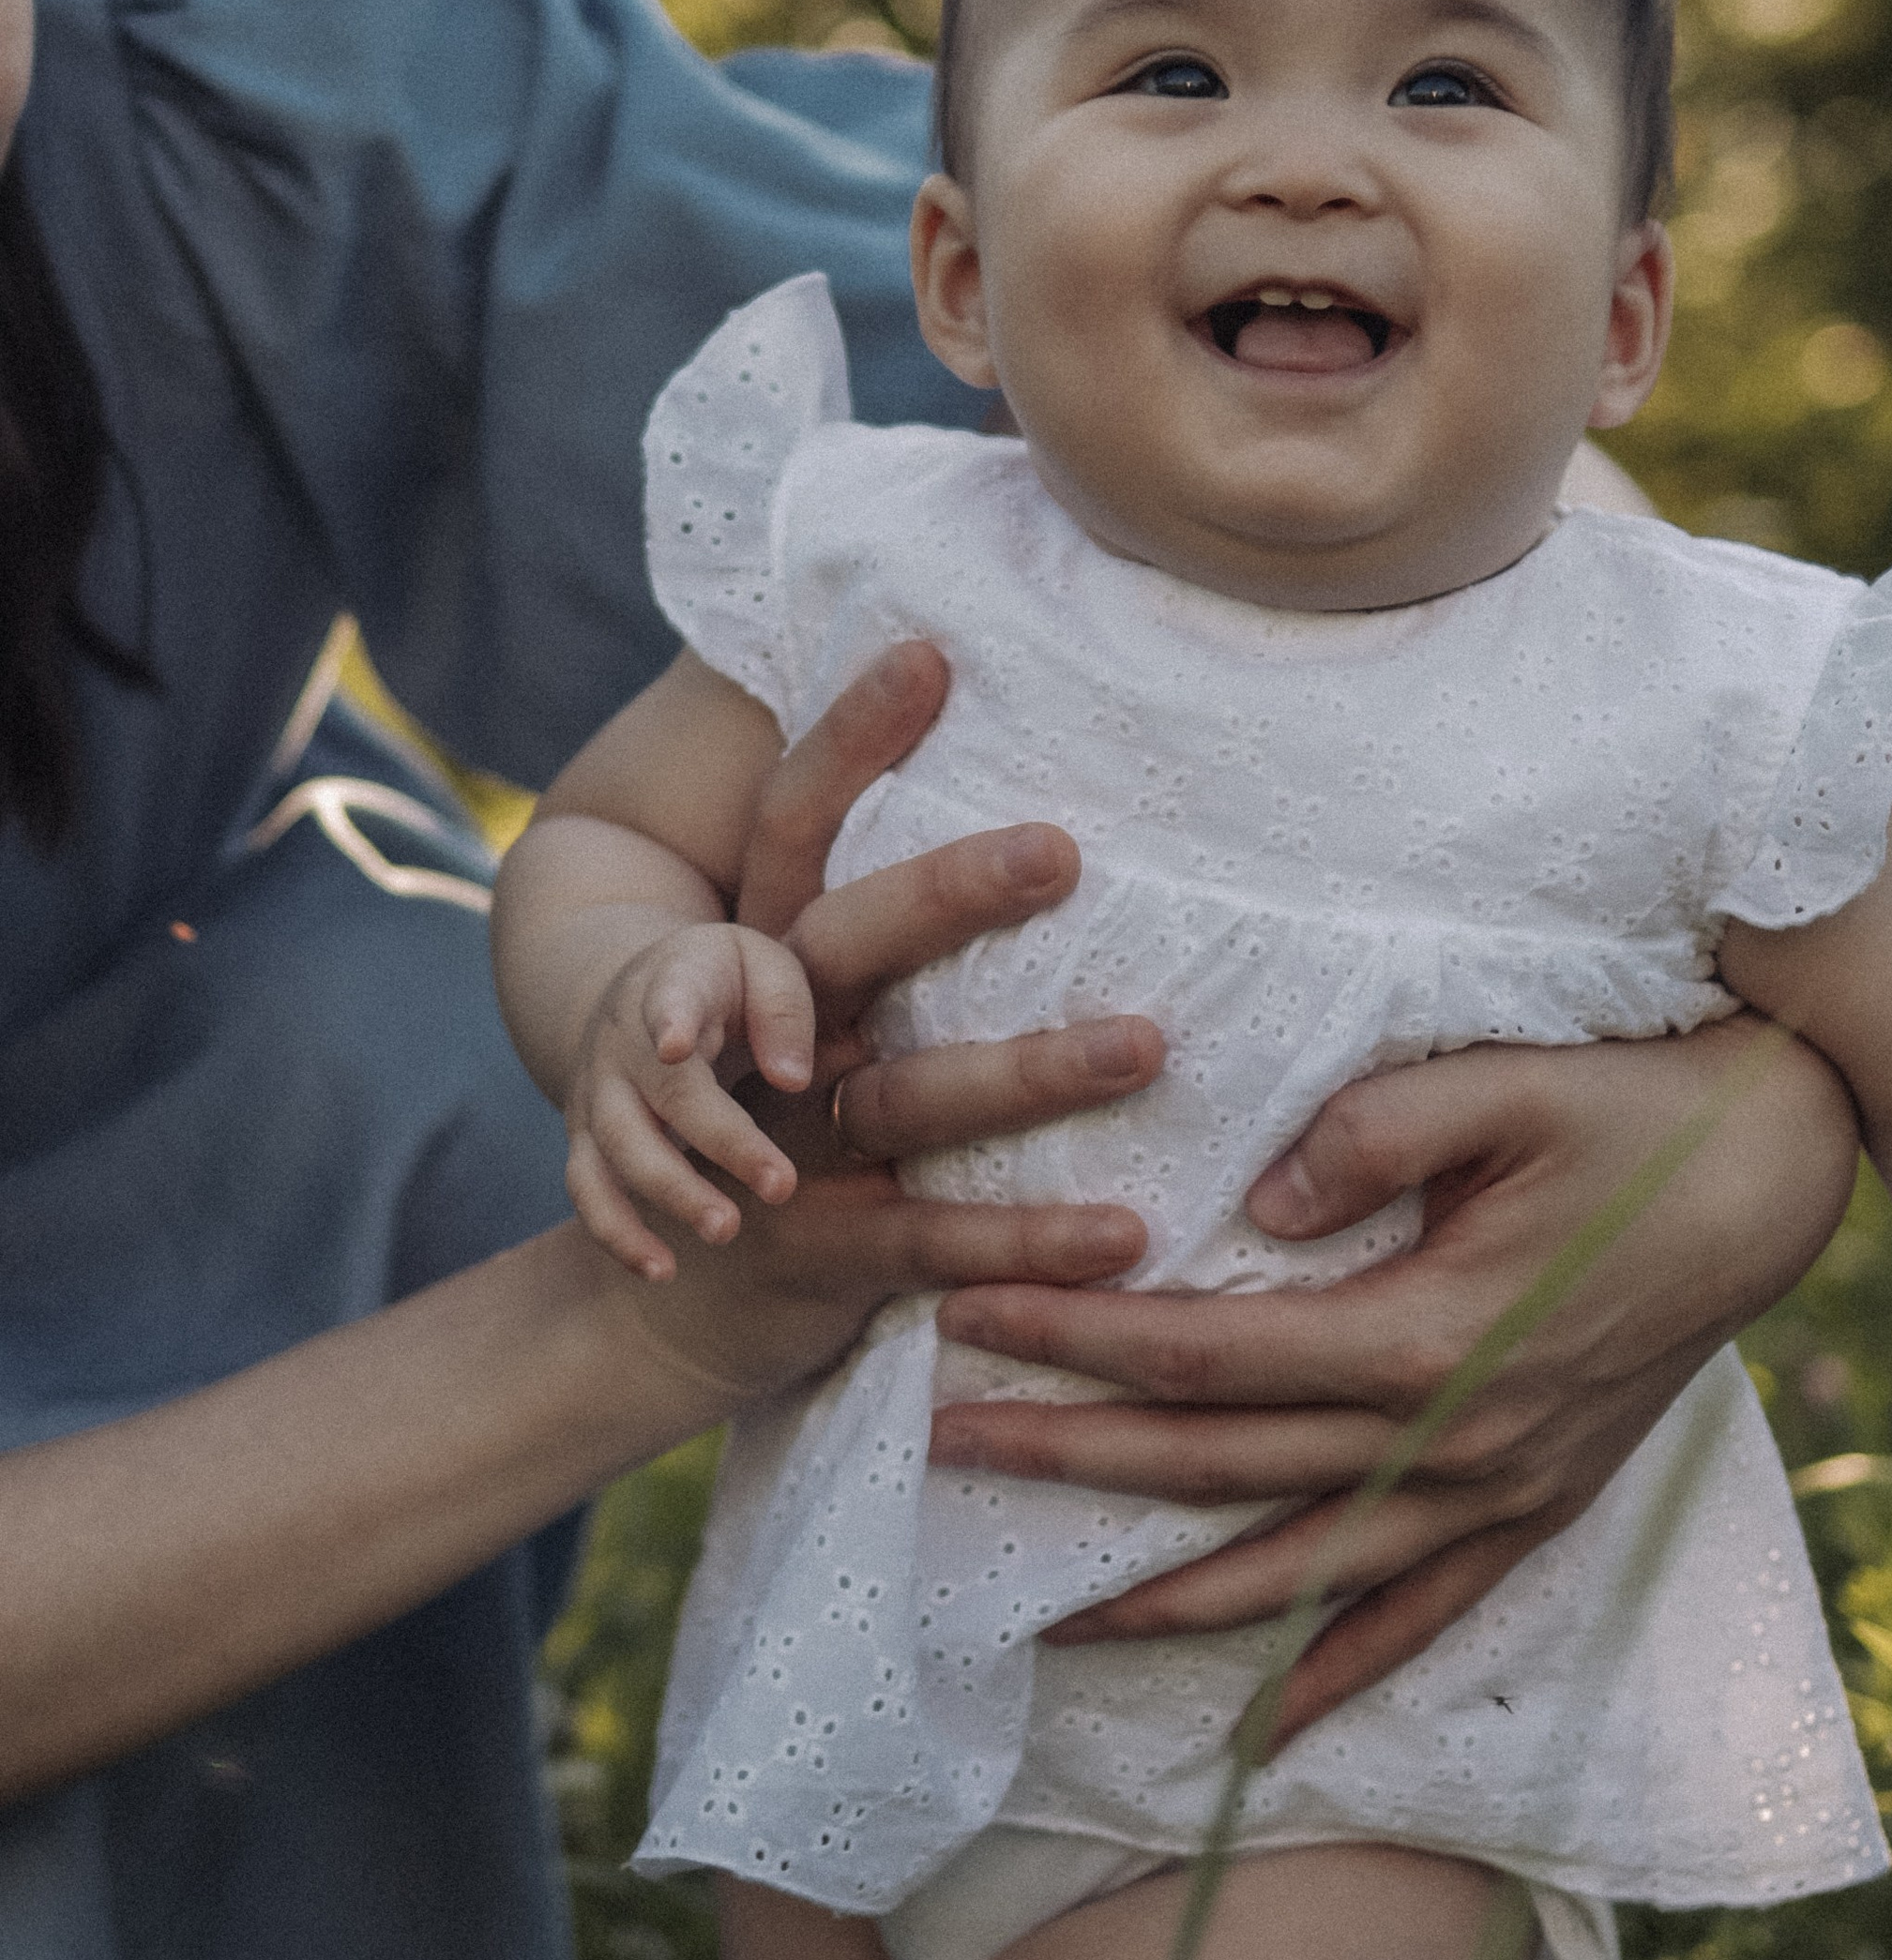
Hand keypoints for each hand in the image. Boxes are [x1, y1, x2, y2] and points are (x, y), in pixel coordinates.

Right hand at [566, 920, 818, 1275]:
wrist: (634, 997)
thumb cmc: (721, 983)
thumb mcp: (761, 963)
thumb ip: (783, 1008)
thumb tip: (791, 1079)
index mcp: (671, 986)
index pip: (669, 999)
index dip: (670, 1020)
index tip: (676, 1046)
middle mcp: (621, 1046)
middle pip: (658, 1097)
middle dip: (715, 1143)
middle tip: (779, 1187)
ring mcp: (596, 1096)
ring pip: (613, 1152)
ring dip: (666, 1195)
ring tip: (723, 1232)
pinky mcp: (586, 1141)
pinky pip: (588, 1192)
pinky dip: (616, 1234)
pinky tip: (661, 1270)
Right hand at [609, 641, 1165, 1400]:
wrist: (675, 1307)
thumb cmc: (789, 1125)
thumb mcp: (817, 1015)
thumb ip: (887, 925)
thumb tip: (1022, 785)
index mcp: (768, 959)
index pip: (791, 821)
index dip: (847, 736)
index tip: (929, 652)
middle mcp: (770, 1041)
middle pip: (845, 943)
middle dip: (945, 891)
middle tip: (1062, 847)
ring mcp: (789, 1148)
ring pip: (911, 1095)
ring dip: (1028, 1074)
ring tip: (1148, 1044)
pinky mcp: (826, 1253)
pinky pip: (935, 1238)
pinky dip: (1028, 1241)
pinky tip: (1130, 1232)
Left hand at [928, 1014, 1859, 1743]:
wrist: (1783, 1171)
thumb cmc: (1637, 1106)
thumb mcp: (1508, 1082)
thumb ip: (1376, 1131)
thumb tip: (1263, 1203)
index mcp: (1427, 1337)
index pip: (1205, 1356)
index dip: (1077, 1342)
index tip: (967, 1315)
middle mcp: (1455, 1444)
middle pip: (1222, 1476)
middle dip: (1070, 1466)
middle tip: (939, 1451)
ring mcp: (1501, 1494)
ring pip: (1303, 1577)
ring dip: (1166, 1606)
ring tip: (1041, 1620)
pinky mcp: (1539, 1509)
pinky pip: (1423, 1619)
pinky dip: (1338, 1676)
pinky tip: (1260, 1734)